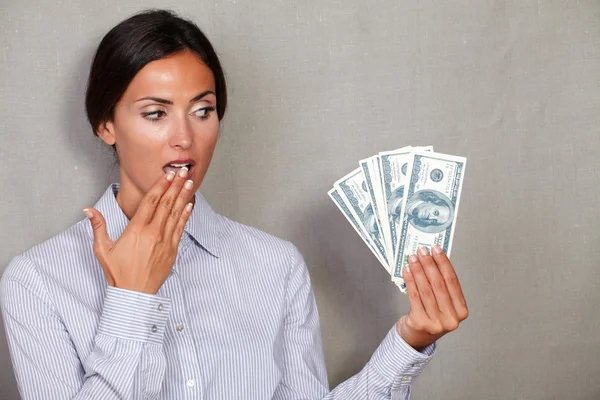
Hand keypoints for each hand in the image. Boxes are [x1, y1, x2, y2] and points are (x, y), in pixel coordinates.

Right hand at [83, 168, 194, 293]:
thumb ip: (98, 227)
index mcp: (136, 230)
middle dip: (175, 185)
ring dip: (183, 196)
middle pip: (166, 203)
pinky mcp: (172, 250)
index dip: (160, 186)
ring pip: (176, 213)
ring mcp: (165, 241)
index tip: (168, 174)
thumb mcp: (103, 249)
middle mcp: (153, 233)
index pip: (151, 201)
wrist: (134, 294)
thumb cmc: (118, 273)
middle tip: (183, 171)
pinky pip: (180, 228)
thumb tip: (88, 210)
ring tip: (189, 182)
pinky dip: (186, 215)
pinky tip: (190, 205)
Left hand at [396, 245, 467, 350]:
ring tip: (413, 258)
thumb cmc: (430, 316)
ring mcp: (436, 323)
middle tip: (422, 250)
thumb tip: (432, 258)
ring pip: (426, 290)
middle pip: (439, 285)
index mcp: (461, 311)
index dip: (444, 263)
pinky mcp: (421, 323)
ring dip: (418, 270)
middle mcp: (451, 319)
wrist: (416, 338)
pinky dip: (410, 280)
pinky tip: (407, 270)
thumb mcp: (442, 303)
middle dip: (429, 264)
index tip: (436, 249)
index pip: (453, 282)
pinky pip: (414, 296)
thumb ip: (441, 285)